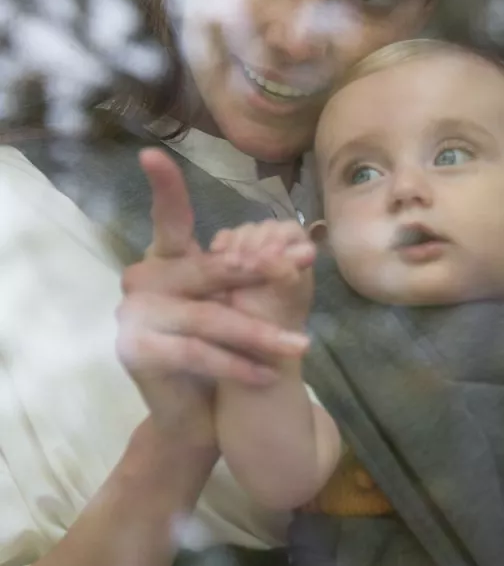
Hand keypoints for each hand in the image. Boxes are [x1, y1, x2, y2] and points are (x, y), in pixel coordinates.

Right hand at [115, 150, 307, 437]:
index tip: (153, 153)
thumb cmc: (219, 350)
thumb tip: (307, 247)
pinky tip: (269, 375)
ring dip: (260, 335)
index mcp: (166, 260)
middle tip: (304, 263)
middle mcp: (143, 280)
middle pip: (208, 270)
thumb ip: (255, 276)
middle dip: (261, 271)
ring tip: (300, 347)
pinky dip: (238, 365)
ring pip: (209, 318)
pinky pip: (197, 354)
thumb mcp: (238, 306)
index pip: (168, 221)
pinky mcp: (135, 351)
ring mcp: (133, 315)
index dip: (163, 188)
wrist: (194, 412)